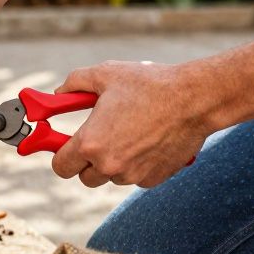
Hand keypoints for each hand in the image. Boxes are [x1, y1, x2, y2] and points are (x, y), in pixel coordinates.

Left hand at [50, 61, 213, 187]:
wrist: (194, 99)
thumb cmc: (149, 85)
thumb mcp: (105, 74)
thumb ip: (74, 84)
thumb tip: (59, 93)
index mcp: (91, 143)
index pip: (60, 166)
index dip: (60, 154)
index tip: (64, 144)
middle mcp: (109, 165)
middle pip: (84, 176)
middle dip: (86, 160)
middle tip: (96, 138)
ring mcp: (132, 175)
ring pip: (111, 176)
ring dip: (113, 161)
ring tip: (128, 132)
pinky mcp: (153, 179)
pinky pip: (135, 177)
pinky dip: (136, 164)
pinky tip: (146, 140)